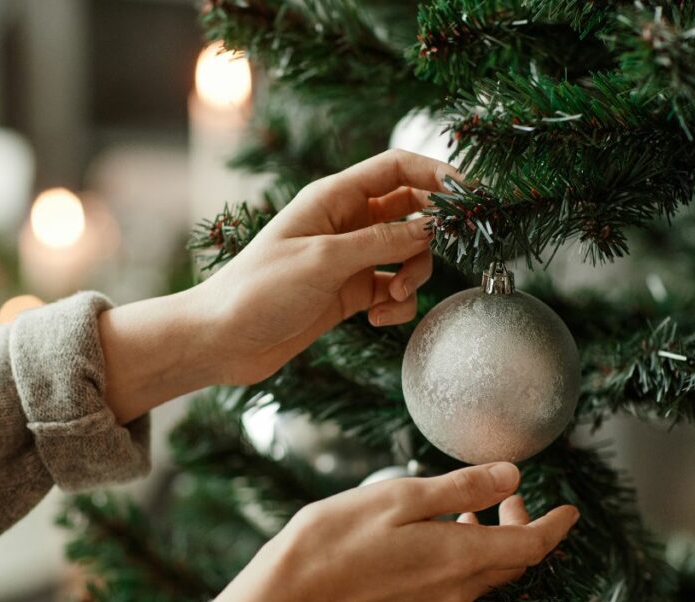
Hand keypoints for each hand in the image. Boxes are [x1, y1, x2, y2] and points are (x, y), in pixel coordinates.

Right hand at [175, 462, 578, 601]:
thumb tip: (511, 474)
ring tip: (464, 512)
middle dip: (518, 527)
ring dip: (484, 545)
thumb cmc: (335, 540)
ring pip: (478, 579)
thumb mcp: (401, 498)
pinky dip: (458, 565)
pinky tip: (429, 543)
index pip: (530, 546)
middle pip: (509, 564)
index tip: (571, 510)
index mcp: (459, 560)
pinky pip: (450, 594)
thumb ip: (461, 488)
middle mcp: (454, 595)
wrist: (286, 601)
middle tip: (506, 495)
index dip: (555, 526)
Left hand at [200, 149, 460, 384]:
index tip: (471, 195)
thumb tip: (433, 227)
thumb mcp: (325, 260)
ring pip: (407, 253)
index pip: (396, 168)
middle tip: (439, 254)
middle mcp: (344, 223)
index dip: (436, 174)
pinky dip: (395, 304)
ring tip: (391, 297)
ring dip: (412, 275)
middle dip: (429, 235)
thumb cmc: (260, 290)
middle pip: (410, 211)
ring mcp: (348, 258)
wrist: (223, 340)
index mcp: (333, 198)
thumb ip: (383, 241)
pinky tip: (376, 318)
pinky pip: (391, 289)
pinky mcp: (348, 293)